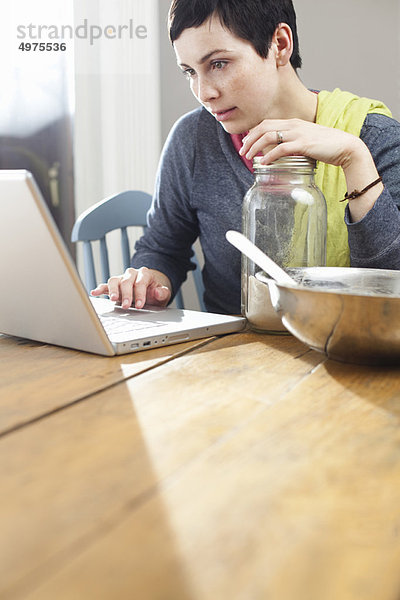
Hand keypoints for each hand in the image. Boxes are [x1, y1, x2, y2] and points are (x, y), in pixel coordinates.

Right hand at [91, 267, 171, 308]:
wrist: (150, 292)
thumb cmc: (155, 293)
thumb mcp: (162, 294)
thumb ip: (162, 293)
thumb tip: (158, 291)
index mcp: (145, 274)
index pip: (141, 282)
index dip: (140, 294)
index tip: (140, 305)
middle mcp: (132, 274)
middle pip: (127, 281)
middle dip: (126, 294)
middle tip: (127, 306)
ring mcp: (122, 279)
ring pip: (115, 280)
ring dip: (113, 290)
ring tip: (113, 299)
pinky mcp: (114, 285)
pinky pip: (106, 285)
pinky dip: (100, 288)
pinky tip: (95, 292)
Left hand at [239, 118, 361, 168]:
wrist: (345, 146)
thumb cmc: (326, 146)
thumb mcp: (306, 140)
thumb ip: (293, 143)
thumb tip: (281, 153)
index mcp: (293, 123)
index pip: (267, 123)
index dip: (253, 132)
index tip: (246, 143)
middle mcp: (294, 125)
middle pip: (263, 127)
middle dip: (249, 139)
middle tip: (242, 151)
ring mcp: (298, 134)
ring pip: (269, 136)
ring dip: (255, 147)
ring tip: (249, 157)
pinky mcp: (303, 144)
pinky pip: (281, 148)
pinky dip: (269, 156)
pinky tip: (263, 163)